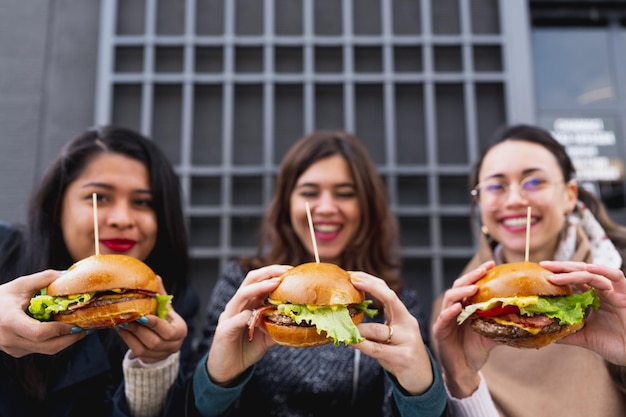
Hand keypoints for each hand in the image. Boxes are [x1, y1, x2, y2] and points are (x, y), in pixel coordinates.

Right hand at [0, 270, 85, 356]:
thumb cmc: (0, 297)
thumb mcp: (20, 284)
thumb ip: (44, 278)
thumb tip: (68, 275)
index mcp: (10, 322)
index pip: (40, 333)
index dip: (61, 329)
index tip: (78, 322)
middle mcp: (10, 339)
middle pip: (48, 346)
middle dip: (71, 338)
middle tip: (87, 327)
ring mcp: (13, 348)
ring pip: (46, 350)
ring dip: (65, 341)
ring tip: (79, 327)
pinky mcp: (16, 352)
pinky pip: (40, 349)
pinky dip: (54, 341)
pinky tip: (62, 330)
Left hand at [117, 276, 187, 362]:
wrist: (167, 342)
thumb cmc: (167, 321)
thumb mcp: (166, 309)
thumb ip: (161, 295)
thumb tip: (155, 277)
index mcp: (180, 331)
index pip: (168, 331)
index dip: (154, 324)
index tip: (141, 316)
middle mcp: (174, 345)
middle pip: (154, 342)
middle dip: (138, 330)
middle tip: (125, 318)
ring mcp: (162, 355)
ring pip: (143, 349)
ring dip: (130, 335)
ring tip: (120, 323)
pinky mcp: (150, 360)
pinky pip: (136, 353)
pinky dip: (127, 341)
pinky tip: (121, 331)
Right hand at [206, 264, 287, 385]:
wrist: (228, 369)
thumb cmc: (246, 349)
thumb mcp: (267, 335)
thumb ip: (278, 325)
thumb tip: (298, 320)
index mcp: (248, 304)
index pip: (259, 281)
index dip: (274, 273)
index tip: (291, 270)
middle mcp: (238, 306)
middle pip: (250, 281)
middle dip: (267, 273)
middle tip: (285, 271)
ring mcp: (229, 317)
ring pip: (241, 295)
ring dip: (258, 288)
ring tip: (274, 284)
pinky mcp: (223, 331)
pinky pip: (233, 321)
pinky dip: (242, 316)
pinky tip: (251, 314)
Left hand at [349, 271, 432, 395]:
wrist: (423, 378)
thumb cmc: (401, 353)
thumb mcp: (391, 334)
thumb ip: (377, 323)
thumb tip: (349, 313)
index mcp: (403, 316)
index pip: (388, 292)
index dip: (371, 281)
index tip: (353, 275)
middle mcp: (408, 324)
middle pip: (390, 298)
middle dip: (371, 286)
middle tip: (352, 280)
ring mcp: (407, 340)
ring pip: (378, 329)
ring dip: (357, 327)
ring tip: (341, 323)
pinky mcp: (403, 357)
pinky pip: (377, 349)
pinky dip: (361, 344)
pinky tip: (349, 341)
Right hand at [430, 261, 498, 397]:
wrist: (463, 370)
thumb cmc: (475, 350)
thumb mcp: (492, 334)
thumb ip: (502, 324)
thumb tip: (525, 317)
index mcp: (466, 306)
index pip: (471, 285)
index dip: (479, 274)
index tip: (492, 264)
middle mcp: (454, 308)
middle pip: (459, 286)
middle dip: (471, 276)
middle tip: (484, 269)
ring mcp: (445, 319)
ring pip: (449, 298)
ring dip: (461, 292)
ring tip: (473, 288)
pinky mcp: (440, 331)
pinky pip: (443, 318)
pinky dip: (449, 312)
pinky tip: (457, 308)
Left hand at [541, 260, 625, 364]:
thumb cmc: (615, 345)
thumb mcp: (585, 337)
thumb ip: (567, 332)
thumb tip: (543, 331)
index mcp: (594, 298)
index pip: (574, 280)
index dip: (558, 275)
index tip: (540, 274)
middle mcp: (604, 291)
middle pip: (580, 272)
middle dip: (561, 268)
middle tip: (543, 266)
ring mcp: (615, 291)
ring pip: (592, 273)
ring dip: (573, 272)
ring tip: (555, 274)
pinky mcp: (625, 294)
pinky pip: (616, 276)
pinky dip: (602, 270)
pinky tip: (588, 268)